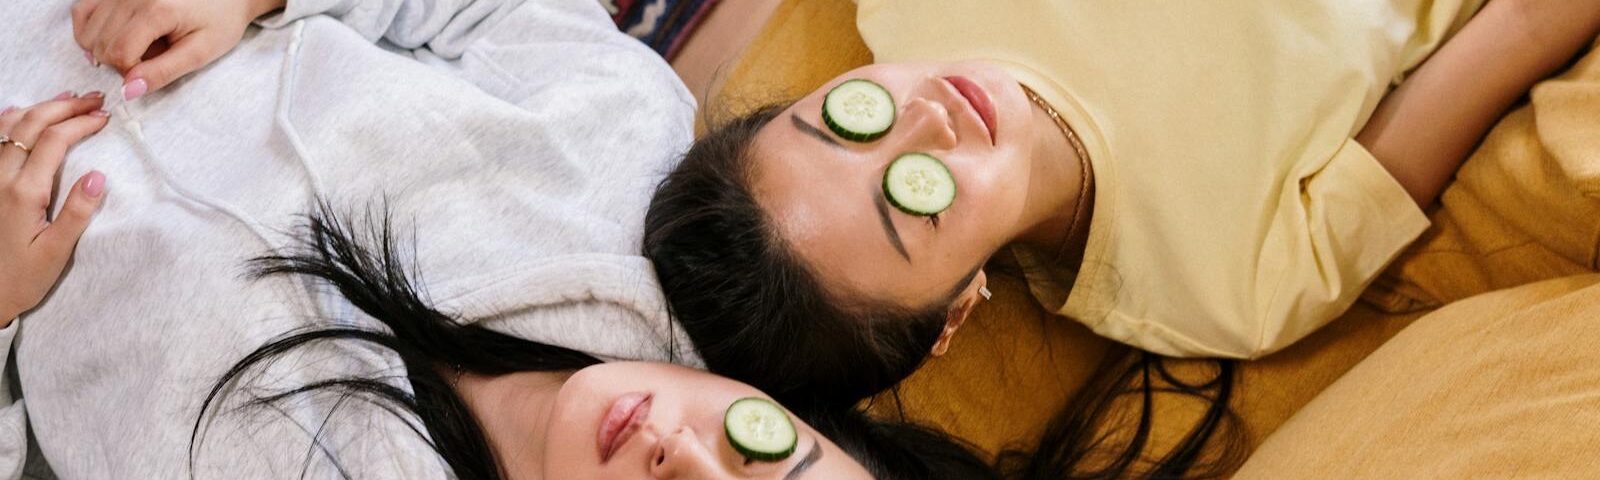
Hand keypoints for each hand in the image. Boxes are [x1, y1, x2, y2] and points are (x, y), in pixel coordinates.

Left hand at [0, 93, 111, 324]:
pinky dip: (7, 120)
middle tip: (94, 99)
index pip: (55, 141)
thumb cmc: (21, 277)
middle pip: (31, 125)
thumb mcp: (57, 252)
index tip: (106, 117)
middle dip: (63, 106)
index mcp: (24, 192)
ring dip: (39, 107)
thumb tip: (98, 176)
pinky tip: (18, 112)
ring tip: (66, 99)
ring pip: (8, 127)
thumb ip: (77, 212)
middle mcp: (1, 178)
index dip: (81, 123)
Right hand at [72, 0, 286, 100]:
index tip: (151, 73)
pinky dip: (91, 30)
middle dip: (120, 62)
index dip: (131, 73)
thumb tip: (128, 92)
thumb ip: (163, 72)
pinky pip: (83, 11)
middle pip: (101, 44)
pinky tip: (113, 37)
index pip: (120, 54)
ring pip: (88, 31)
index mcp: (157, 10)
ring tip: (139, 46)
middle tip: (149, 60)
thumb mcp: (200, 52)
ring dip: (106, 48)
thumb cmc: (219, 22)